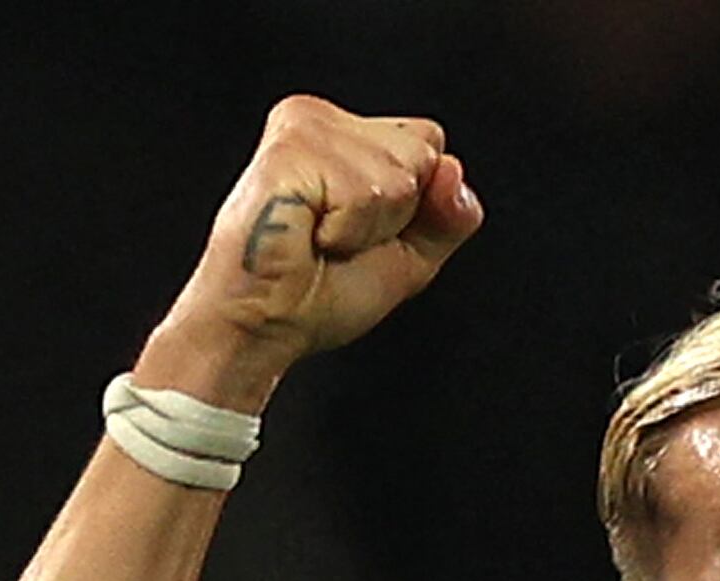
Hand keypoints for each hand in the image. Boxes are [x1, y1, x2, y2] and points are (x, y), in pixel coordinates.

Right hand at [140, 97, 481, 408]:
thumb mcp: (408, 256)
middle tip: (336, 238)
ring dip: (368, 229)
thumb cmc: (318, 293)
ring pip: (398, 175)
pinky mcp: (290, 149)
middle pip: (422, 152)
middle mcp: (320, 117)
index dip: (413, 206)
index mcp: (342, 131)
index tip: (359, 232)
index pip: (429, 142)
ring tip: (319, 238)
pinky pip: (365, 193)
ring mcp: (303, 127)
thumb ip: (447, 216)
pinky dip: (348, 231)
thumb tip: (455, 171)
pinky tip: (307, 235)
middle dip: (395, 216)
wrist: (264, 326)